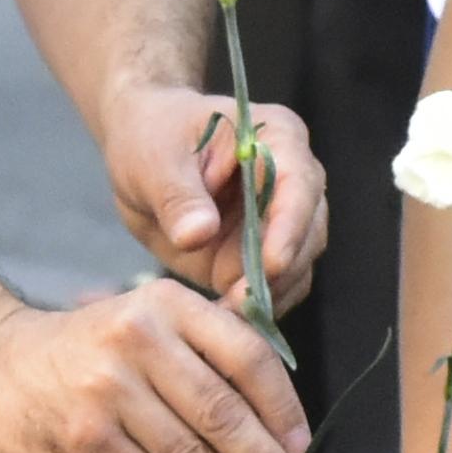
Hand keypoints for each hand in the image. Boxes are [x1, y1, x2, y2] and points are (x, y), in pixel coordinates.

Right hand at [0, 281, 311, 452]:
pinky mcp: (88, 438)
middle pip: (222, 414)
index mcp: (169, 305)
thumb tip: (283, 423)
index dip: (281, 408)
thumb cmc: (93, 352)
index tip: (301, 449)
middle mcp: (140, 339)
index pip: (246, 356)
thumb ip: (210, 352)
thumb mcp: (149, 324)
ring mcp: (110, 390)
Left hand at [102, 82, 326, 300]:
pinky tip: (222, 316)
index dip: (290, 226)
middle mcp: (294, 180)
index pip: (299, 184)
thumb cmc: (153, 136)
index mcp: (277, 138)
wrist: (142, 151)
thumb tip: (199, 234)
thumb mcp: (154, 160)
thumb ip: (177, 197)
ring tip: (223, 312)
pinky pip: (276, 288)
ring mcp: (282, 220)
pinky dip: (254, 307)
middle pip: (309, 232)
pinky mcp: (265, 253)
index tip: (272, 264)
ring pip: (298, 267)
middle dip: (278, 271)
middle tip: (237, 301)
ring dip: (267, 295)